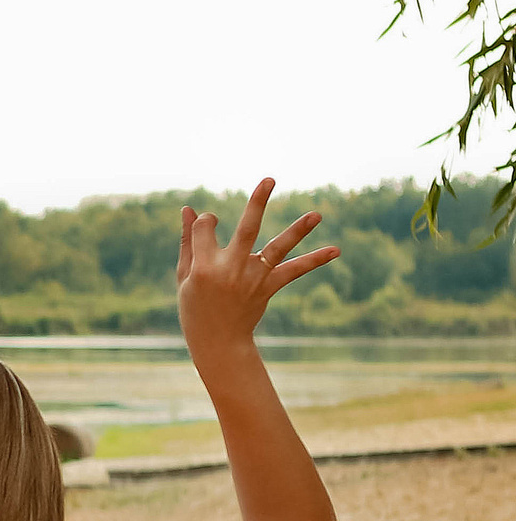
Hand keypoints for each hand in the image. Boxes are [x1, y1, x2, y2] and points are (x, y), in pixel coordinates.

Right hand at [176, 178, 338, 355]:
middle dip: (257, 202)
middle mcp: (231, 269)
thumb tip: (189, 208)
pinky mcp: (269, 287)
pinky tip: (336, 250)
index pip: (207, 228)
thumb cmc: (195, 305)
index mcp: (204, 266)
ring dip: (298, 230)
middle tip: (270, 179)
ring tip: (317, 214)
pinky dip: (314, 260)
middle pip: (246, 229)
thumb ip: (188, 240)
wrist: (217, 341)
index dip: (207, 221)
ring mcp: (253, 278)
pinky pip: (294, 271)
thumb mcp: (185, 274)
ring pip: (277, 248)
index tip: (208, 224)